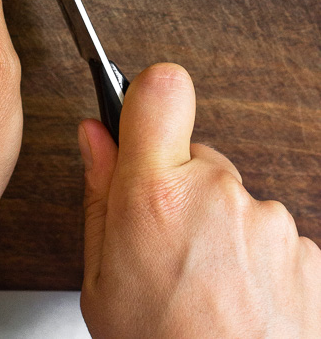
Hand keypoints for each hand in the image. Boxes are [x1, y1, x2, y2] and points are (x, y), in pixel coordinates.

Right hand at [79, 63, 320, 337]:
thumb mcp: (100, 283)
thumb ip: (99, 195)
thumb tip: (94, 137)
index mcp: (156, 197)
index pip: (162, 88)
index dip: (149, 97)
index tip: (143, 118)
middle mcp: (219, 195)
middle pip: (197, 156)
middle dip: (181, 189)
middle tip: (167, 250)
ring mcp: (269, 223)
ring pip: (235, 200)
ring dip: (222, 231)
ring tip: (206, 292)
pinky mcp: (307, 251)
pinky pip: (271, 236)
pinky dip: (257, 263)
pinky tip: (238, 305)